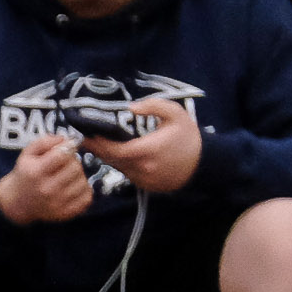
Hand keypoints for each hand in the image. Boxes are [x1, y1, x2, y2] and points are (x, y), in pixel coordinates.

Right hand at [0, 132, 95, 225]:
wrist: (18, 203)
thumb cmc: (25, 175)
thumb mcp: (27, 154)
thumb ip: (44, 142)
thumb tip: (65, 139)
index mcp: (35, 173)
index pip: (62, 154)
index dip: (68, 146)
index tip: (68, 146)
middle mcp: (46, 189)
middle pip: (75, 167)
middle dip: (73, 161)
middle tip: (65, 163)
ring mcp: (57, 203)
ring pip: (83, 181)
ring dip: (78, 175)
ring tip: (68, 176)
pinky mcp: (66, 213)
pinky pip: (87, 197)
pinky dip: (83, 189)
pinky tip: (73, 187)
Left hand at [82, 96, 202, 194]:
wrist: (204, 163)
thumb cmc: (188, 137)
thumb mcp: (176, 114)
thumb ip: (154, 106)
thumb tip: (130, 107)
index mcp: (148, 150)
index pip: (114, 150)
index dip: (98, 144)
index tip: (88, 135)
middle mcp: (143, 168)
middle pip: (111, 160)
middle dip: (98, 150)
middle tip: (87, 139)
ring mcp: (144, 179)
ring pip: (118, 168)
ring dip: (108, 157)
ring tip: (99, 144)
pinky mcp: (146, 186)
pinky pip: (127, 174)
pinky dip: (120, 165)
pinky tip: (117, 154)